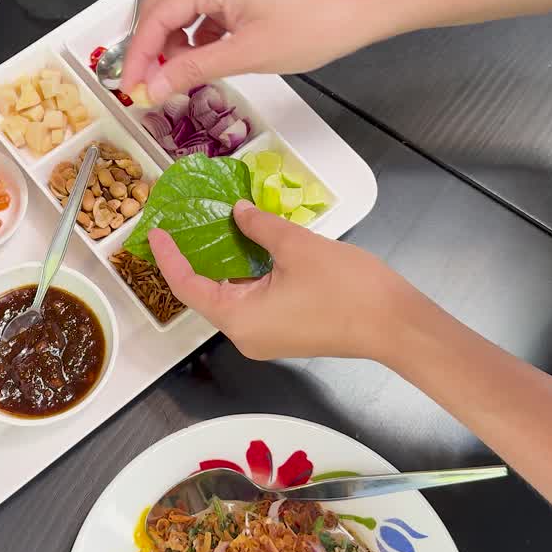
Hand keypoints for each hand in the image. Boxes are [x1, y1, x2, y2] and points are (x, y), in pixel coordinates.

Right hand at [122, 0, 390, 101]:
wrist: (353, 14)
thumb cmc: (309, 27)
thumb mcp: (245, 55)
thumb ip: (193, 70)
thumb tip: (154, 87)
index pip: (157, 15)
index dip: (138, 54)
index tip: (129, 86)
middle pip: (161, 11)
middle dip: (149, 51)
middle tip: (142, 88)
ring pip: (179, 17)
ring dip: (171, 49)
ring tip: (171, 81)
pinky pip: (200, 19)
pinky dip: (193, 44)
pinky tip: (196, 67)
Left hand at [147, 200, 431, 361]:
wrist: (395, 324)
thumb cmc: (346, 288)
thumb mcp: (296, 246)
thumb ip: (258, 226)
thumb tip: (237, 213)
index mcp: (238, 319)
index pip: (187, 286)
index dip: (168, 257)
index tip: (156, 231)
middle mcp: (245, 336)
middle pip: (207, 293)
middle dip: (195, 257)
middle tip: (184, 222)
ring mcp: (265, 338)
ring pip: (232, 297)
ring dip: (223, 264)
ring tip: (213, 227)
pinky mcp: (284, 334)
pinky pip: (253, 303)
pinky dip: (245, 276)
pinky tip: (247, 247)